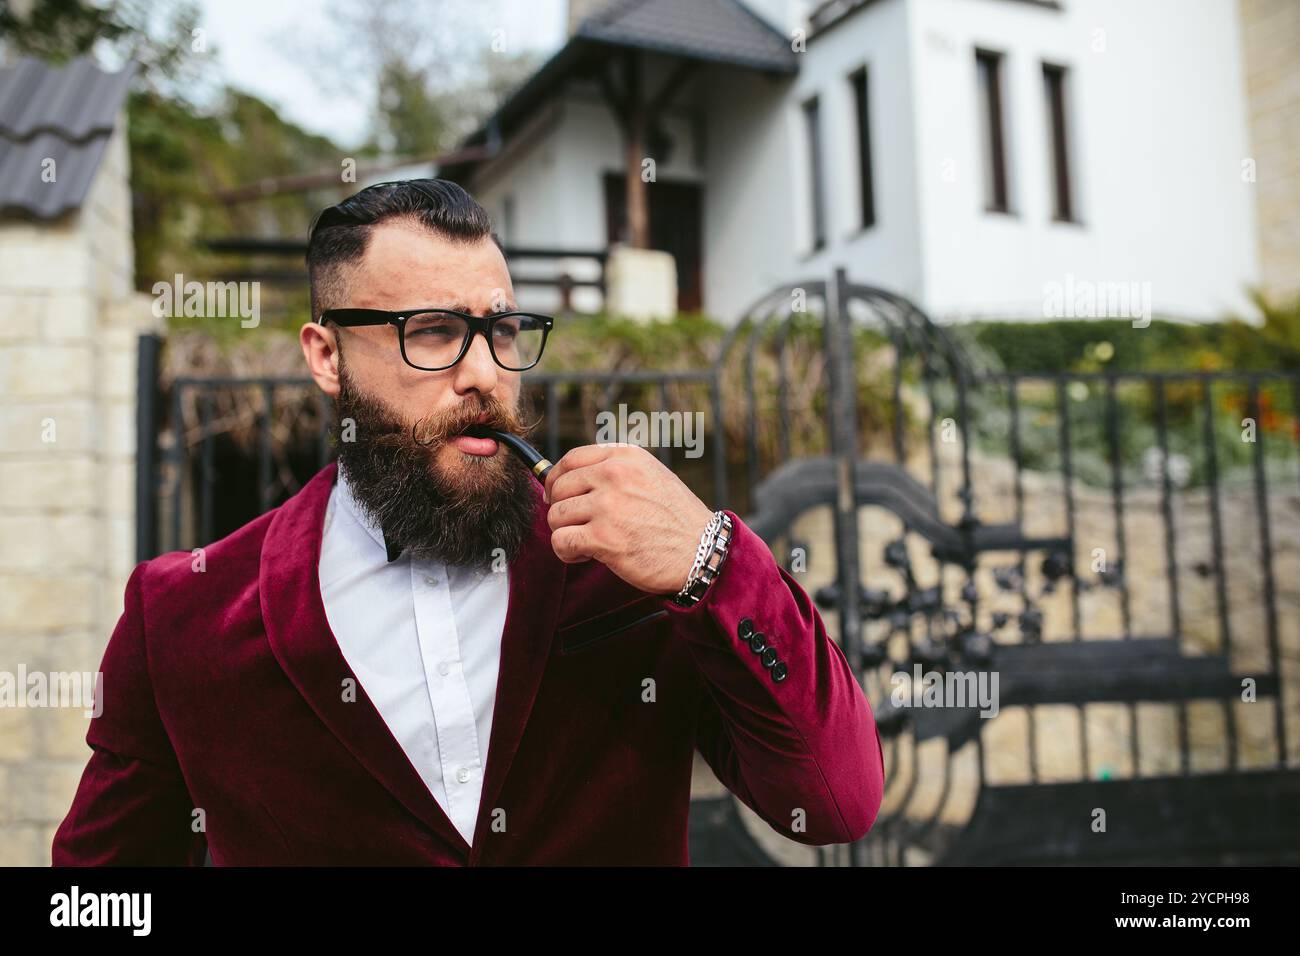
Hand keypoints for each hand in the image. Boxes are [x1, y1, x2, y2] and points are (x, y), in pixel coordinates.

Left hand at [543, 443, 714, 595]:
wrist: (701, 551)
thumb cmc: (675, 519)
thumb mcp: (650, 476)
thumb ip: (615, 470)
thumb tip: (568, 478)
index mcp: (625, 457)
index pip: (571, 459)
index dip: (556, 479)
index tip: (557, 495)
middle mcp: (615, 475)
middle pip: (559, 488)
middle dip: (562, 509)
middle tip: (579, 525)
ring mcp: (608, 506)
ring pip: (556, 516)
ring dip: (565, 533)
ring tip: (586, 542)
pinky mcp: (604, 537)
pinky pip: (561, 541)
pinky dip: (567, 553)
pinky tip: (585, 555)